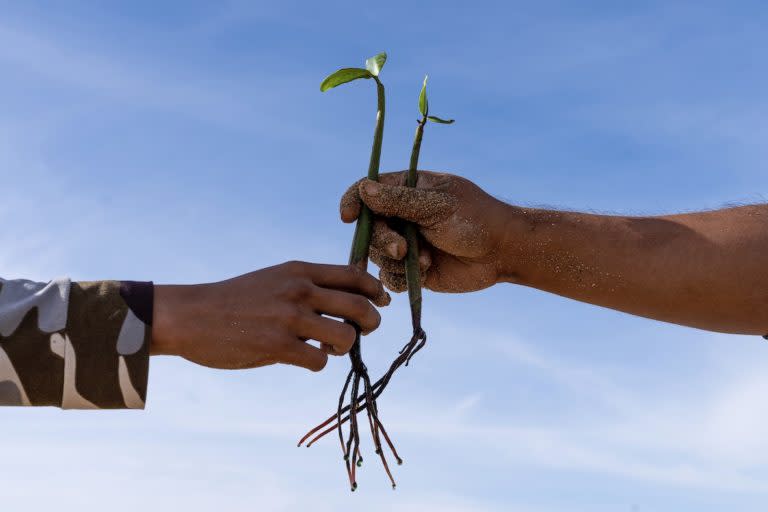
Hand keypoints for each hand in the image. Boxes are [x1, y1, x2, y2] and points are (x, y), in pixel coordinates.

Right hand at [151, 261, 389, 370]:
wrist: (191, 315)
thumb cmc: (236, 299)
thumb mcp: (274, 278)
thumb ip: (308, 285)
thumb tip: (351, 299)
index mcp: (299, 271)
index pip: (355, 275)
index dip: (375, 290)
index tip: (381, 302)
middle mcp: (299, 290)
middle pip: (360, 306)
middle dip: (372, 322)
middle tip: (364, 330)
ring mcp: (289, 318)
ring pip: (346, 336)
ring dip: (344, 346)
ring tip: (328, 347)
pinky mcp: (276, 346)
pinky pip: (320, 361)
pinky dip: (318, 363)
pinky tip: (303, 358)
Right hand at [340, 171, 512, 292]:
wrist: (502, 252)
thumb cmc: (475, 219)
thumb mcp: (438, 205)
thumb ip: (399, 200)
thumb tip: (364, 189)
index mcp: (406, 189)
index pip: (367, 190)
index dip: (353, 202)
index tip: (348, 216)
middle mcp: (401, 216)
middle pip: (368, 228)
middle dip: (381, 240)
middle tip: (402, 248)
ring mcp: (405, 243)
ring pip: (376, 256)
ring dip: (395, 261)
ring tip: (425, 261)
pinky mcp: (411, 270)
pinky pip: (389, 278)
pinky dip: (401, 278)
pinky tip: (424, 272)